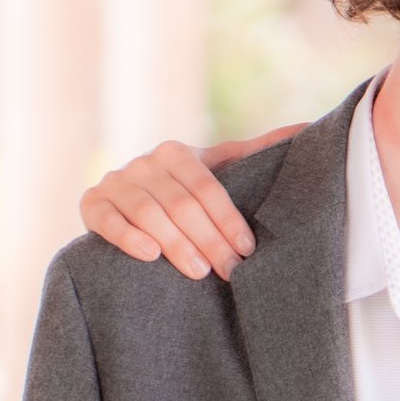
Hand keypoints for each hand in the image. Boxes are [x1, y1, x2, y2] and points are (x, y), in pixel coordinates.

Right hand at [78, 124, 300, 277]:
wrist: (123, 201)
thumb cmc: (181, 189)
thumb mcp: (216, 168)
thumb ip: (255, 153)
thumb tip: (309, 128)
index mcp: (175, 152)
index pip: (207, 186)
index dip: (227, 218)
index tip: (247, 248)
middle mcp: (143, 163)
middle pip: (181, 204)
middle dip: (208, 239)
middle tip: (231, 270)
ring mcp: (115, 182)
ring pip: (149, 213)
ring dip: (175, 244)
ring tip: (199, 272)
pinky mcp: (91, 204)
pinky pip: (107, 221)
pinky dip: (128, 237)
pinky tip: (150, 256)